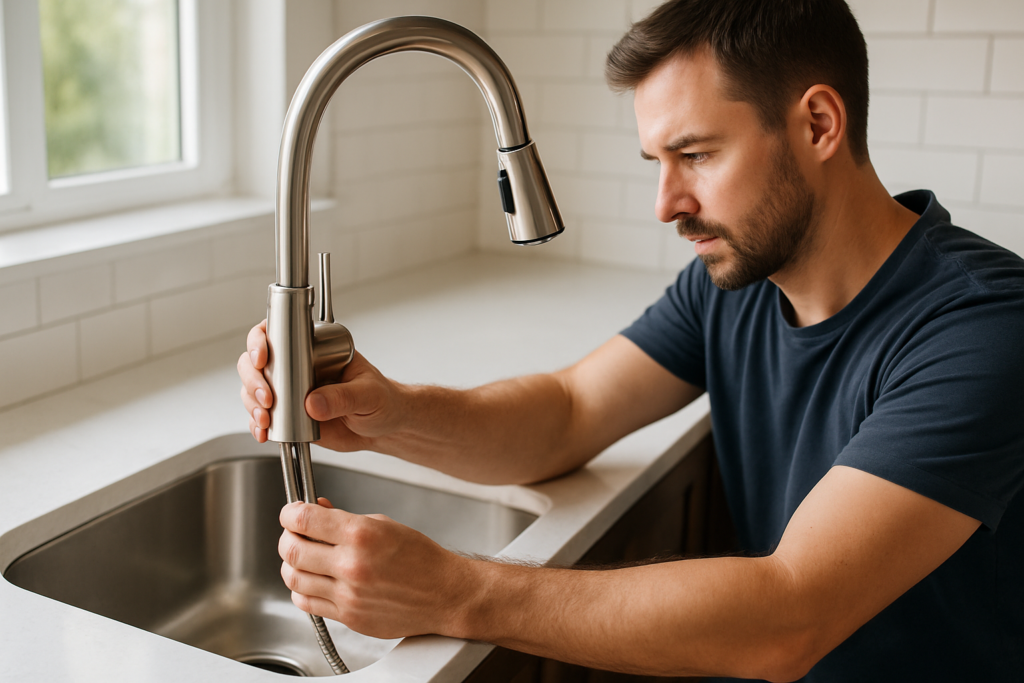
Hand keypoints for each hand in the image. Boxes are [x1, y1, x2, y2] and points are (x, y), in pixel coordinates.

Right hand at [237, 320, 405, 449]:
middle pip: (256, 362)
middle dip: (254, 379)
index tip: (262, 358)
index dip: (261, 341)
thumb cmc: (383, 400)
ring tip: (266, 419)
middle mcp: (298, 366)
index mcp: (317, 349)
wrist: (385, 428)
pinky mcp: (289, 415)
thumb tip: (313, 403)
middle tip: (267, 398)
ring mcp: (290, 391)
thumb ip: (344, 397)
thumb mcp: (369, 395)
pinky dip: (258, 425)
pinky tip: (264, 432)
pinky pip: (264, 417)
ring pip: (254, 389)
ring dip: (252, 404)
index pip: (280, 333)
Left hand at [278, 498, 479, 638]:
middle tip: (293, 533)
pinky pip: (306, 603)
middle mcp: (352, 565)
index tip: (291, 512)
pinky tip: (311, 581)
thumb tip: (318, 510)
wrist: (444, 594)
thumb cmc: (422, 559)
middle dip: (287, 537)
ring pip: (293, 579)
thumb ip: (345, 518)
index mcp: (362, 535)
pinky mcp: (348, 616)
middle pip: (292, 550)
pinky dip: (300, 590)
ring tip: (301, 557)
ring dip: (290, 564)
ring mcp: (348, 594)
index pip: (304, 520)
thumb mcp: (384, 524)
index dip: (290, 512)